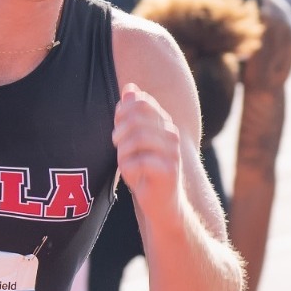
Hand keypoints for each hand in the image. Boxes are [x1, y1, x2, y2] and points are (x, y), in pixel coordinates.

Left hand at [114, 83, 184, 207]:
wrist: (161, 203)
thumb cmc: (145, 170)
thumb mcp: (134, 139)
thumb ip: (132, 114)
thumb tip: (130, 87)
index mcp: (165, 123)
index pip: (141, 102)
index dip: (122, 112)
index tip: (118, 127)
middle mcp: (172, 134)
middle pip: (137, 118)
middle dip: (120, 131)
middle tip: (117, 144)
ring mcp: (173, 152)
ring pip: (137, 139)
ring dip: (123, 151)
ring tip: (124, 161)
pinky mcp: (169, 171)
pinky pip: (138, 162)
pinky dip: (128, 169)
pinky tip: (131, 175)